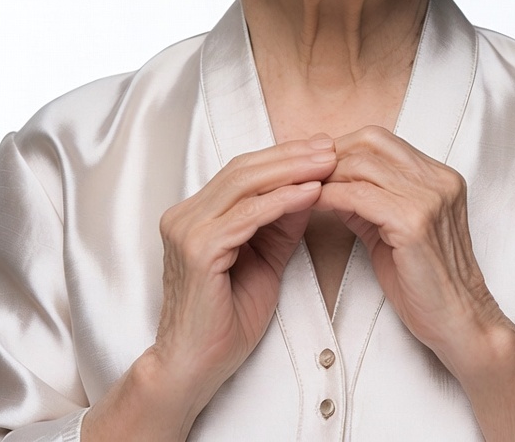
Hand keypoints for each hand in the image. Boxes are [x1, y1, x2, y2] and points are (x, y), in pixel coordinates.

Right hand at [83, 136, 336, 441]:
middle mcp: (184, 215)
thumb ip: (282, 221)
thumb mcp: (265, 258)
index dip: (283, 155)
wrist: (195, 368)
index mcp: (195, 213)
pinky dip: (281, 201)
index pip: (242, 170)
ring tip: (327, 163)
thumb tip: (312, 185)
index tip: (322, 148)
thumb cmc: (227, 318)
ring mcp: (186, 230)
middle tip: (330, 146)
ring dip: (291, 170)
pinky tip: (310, 192)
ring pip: (244, 185)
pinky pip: (246, 216)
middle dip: (291, 155)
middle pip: (243, 169)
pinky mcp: (197, 250)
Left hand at [315, 126, 514, 441]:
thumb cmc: (426, 283)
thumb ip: (370, 200)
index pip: (381, 139)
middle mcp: (438, 179)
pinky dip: (331, 196)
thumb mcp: (397, 229)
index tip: (313, 164)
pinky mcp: (415, 222)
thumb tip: (331, 182)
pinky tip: (314, 204)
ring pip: (362, 165)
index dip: (342, 146)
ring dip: (327, 175)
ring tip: (302, 189)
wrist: (460, 324)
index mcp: (439, 176)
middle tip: (301, 173)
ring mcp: (429, 198)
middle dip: (331, 155)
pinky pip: (359, 196)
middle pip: (370, 142)